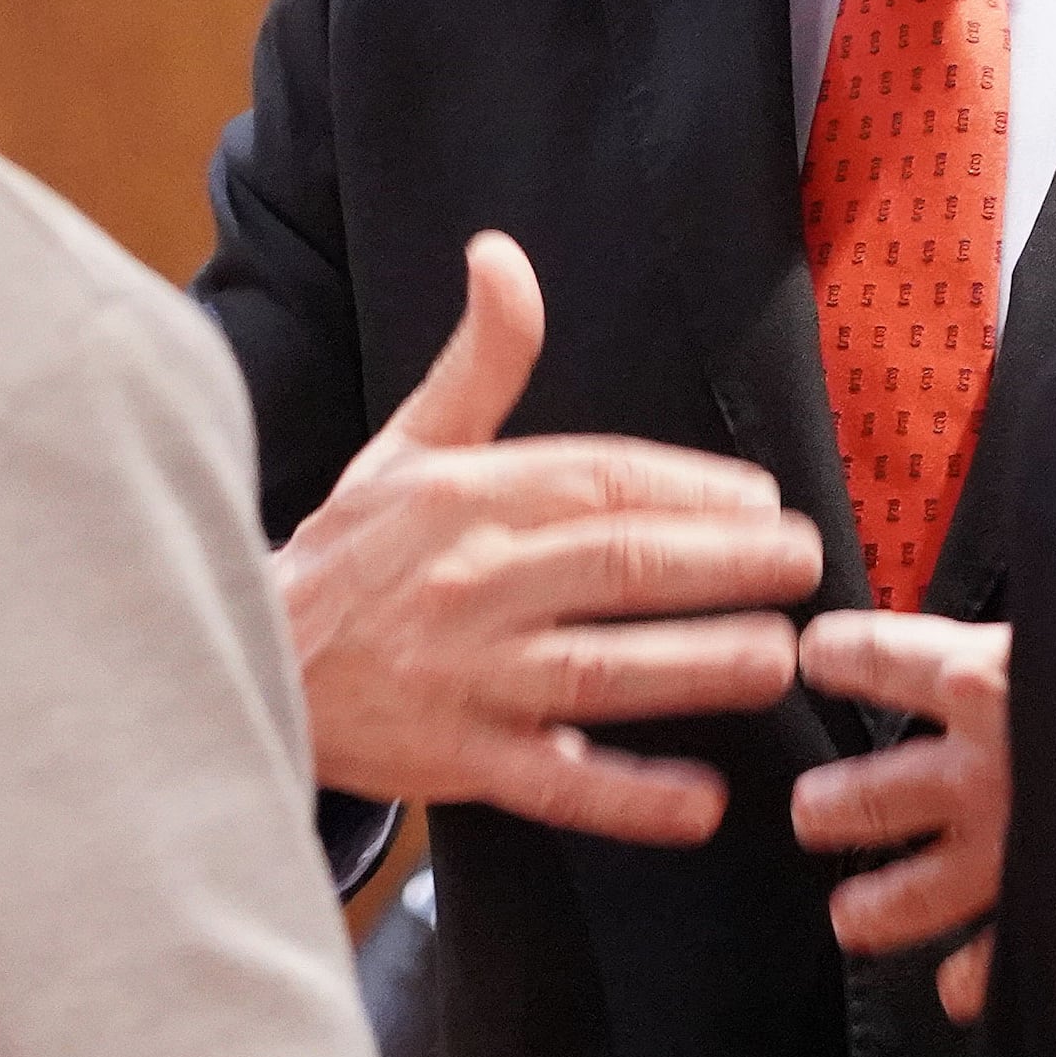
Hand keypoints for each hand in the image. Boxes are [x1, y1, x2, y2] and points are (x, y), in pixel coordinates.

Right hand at [273, 234, 822, 844]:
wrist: (252, 659)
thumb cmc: (348, 553)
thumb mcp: (407, 442)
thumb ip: (479, 359)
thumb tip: (503, 255)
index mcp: (467, 496)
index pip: (598, 480)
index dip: (689, 486)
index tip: (761, 499)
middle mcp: (472, 579)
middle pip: (616, 564)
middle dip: (721, 563)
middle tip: (803, 563)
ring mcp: (467, 675)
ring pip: (596, 668)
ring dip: (694, 665)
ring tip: (774, 658)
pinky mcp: (458, 760)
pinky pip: (555, 784)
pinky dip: (627, 796)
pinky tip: (701, 801)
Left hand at [791, 610, 1009, 1022]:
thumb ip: (1052, 633)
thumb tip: (1026, 614)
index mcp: (990, 679)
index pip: (884, 660)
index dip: (843, 656)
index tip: (816, 658)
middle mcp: (986, 769)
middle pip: (881, 789)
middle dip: (836, 803)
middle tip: (809, 813)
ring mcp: (1013, 855)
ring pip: (917, 889)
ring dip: (877, 906)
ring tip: (849, 920)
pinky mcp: (1049, 916)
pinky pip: (995, 964)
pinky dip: (973, 983)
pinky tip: (958, 993)